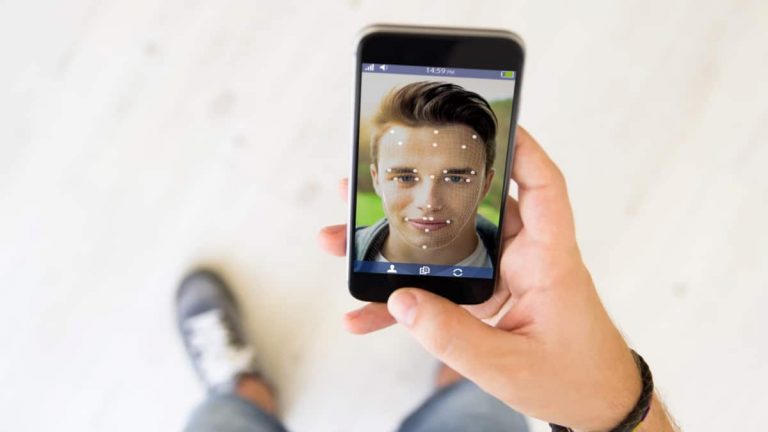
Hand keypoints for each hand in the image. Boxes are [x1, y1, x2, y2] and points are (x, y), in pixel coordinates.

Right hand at [318, 127, 642, 430]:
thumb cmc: (574, 379)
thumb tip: (400, 302)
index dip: (520, 149)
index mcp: (548, 259)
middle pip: (468, 212)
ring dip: (396, 248)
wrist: (591, 405)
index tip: (488, 124)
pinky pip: (442, 288)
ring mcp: (504, 277)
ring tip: (344, 245)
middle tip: (366, 190)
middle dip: (416, 200)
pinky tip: (367, 312)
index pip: (541, 186)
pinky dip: (406, 299)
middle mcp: (524, 258)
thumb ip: (453, 336)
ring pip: (444, 248)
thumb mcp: (508, 364)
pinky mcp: (489, 297)